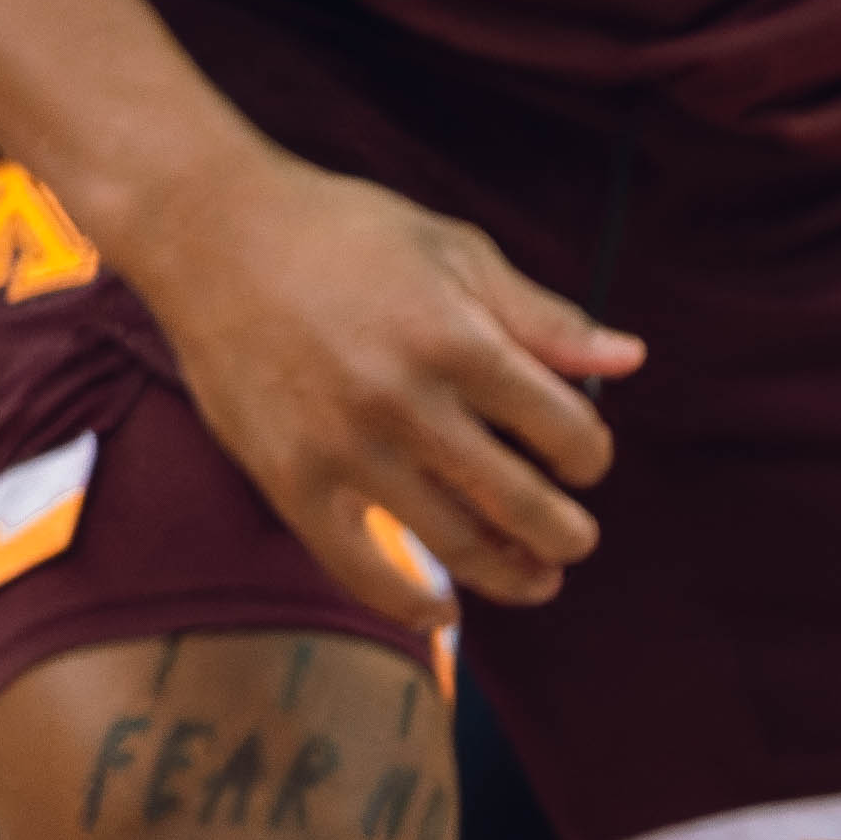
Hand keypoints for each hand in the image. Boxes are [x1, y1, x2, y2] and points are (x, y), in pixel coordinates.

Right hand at [131, 142, 643, 612]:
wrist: (209, 230)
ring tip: (536, 579)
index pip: (564, 431)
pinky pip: (361, 570)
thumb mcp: (454, 252)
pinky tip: (443, 609)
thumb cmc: (343, 235)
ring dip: (511, 575)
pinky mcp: (290, 479)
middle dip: (566, 532)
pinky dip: (411, 604)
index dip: (589, 455)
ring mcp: (344, 447)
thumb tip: (631, 359)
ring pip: (456, 544)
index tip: (581, 459)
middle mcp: (405, 400)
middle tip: (575, 539)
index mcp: (457, 339)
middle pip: (521, 503)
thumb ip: (543, 318)